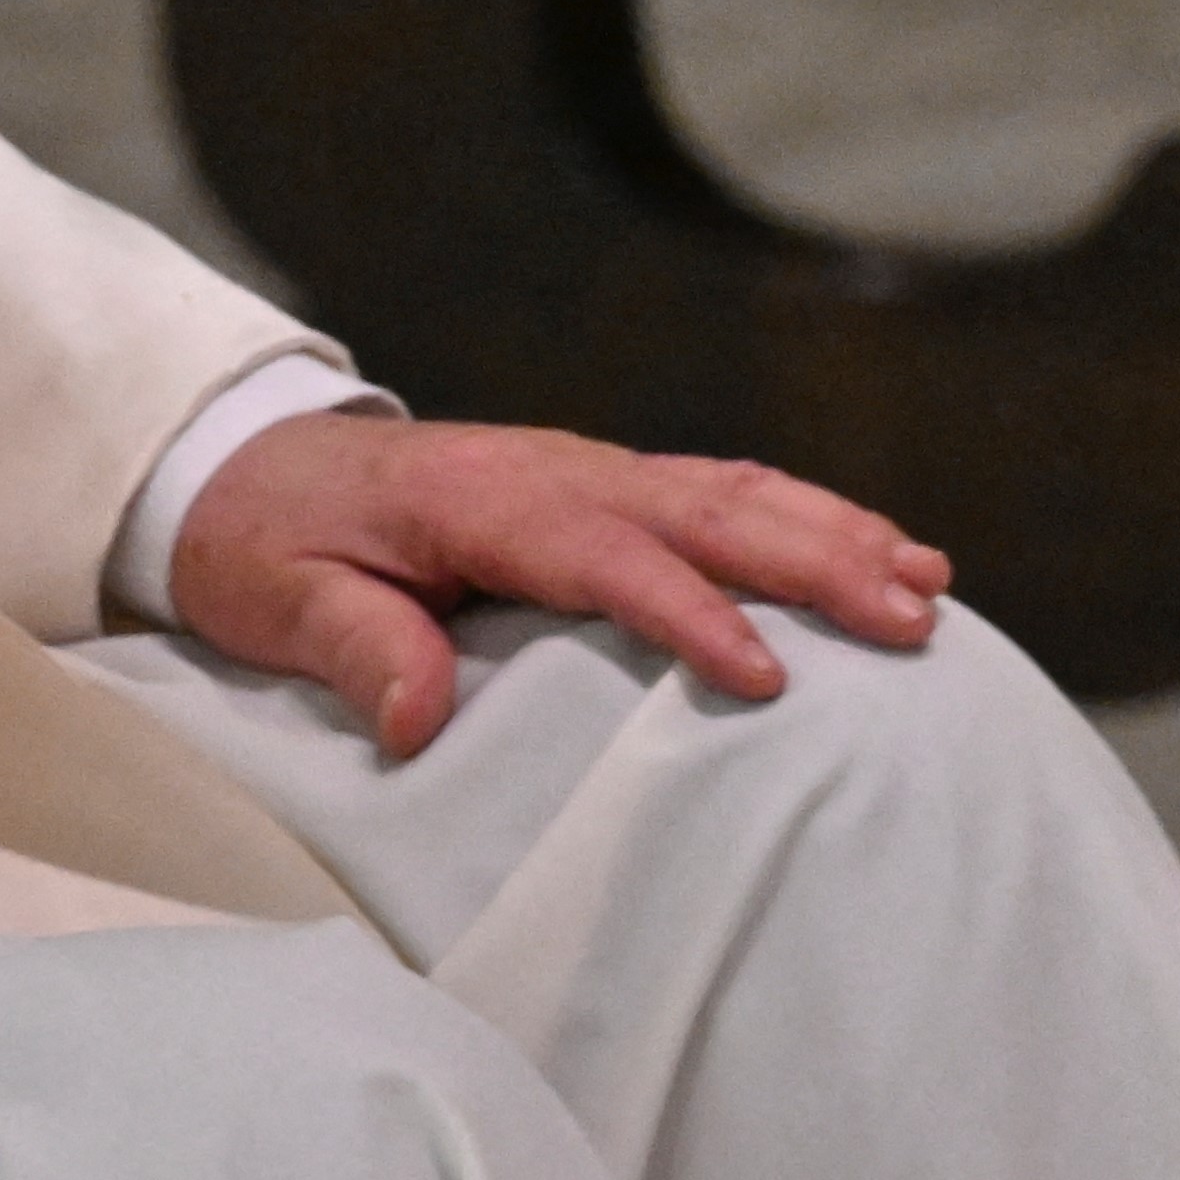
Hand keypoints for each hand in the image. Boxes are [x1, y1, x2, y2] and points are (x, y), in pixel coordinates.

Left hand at [174, 414, 953, 756]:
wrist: (251, 463)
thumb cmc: (270, 540)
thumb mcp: (282, 599)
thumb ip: (355, 648)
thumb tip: (416, 716)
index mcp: (483, 502)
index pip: (608, 558)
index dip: (688, 613)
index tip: (761, 677)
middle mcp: (556, 473)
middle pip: (705, 510)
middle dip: (814, 561)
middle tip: (910, 618)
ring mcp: (589, 472)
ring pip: (733, 491)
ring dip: (833, 533)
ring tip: (928, 583)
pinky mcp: (605, 487)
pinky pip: (720, 492)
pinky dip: (804, 517)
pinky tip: (876, 551)